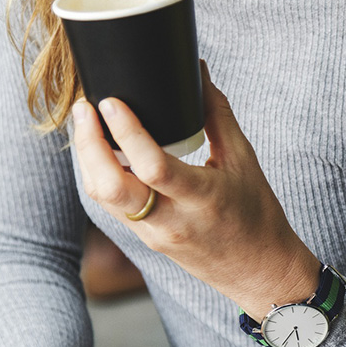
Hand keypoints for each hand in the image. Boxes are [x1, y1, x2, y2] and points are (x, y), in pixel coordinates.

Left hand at [71, 62, 321, 321]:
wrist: (260, 273)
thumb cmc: (258, 216)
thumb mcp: (246, 162)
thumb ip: (217, 116)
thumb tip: (198, 73)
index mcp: (203, 199)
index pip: (153, 167)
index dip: (126, 132)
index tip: (110, 101)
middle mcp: (172, 221)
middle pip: (109, 187)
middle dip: (88, 144)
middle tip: (85, 108)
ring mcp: (154, 234)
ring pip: (102, 197)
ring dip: (87, 159)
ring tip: (86, 123)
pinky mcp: (145, 240)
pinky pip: (111, 206)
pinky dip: (99, 175)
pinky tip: (99, 151)